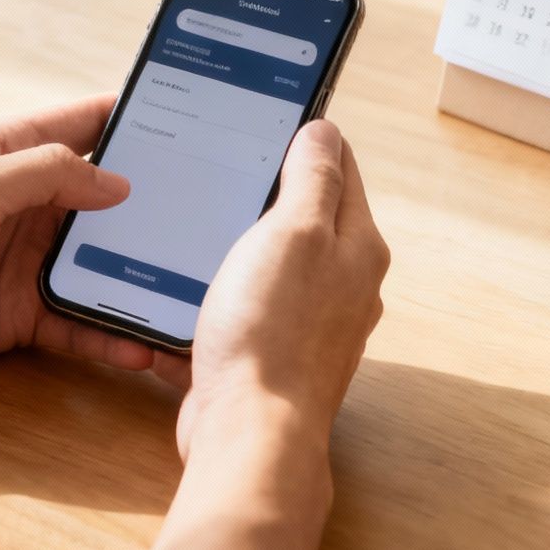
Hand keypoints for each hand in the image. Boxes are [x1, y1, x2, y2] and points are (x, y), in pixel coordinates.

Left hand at [0, 94, 189, 384]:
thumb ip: (46, 175)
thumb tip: (117, 181)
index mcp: (8, 154)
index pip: (86, 124)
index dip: (137, 120)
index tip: (196, 120)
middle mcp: (23, 204)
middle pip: (106, 199)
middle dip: (157, 208)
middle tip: (218, 218)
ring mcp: (22, 260)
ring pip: (101, 264)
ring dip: (141, 278)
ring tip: (193, 292)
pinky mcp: (18, 314)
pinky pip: (78, 321)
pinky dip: (110, 333)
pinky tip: (143, 346)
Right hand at [176, 119, 389, 461]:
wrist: (249, 432)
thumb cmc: (272, 333)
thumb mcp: (292, 233)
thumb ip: (311, 179)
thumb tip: (323, 132)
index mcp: (357, 248)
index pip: (340, 169)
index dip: (306, 138)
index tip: (269, 117)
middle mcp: (345, 285)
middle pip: (308, 216)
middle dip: (268, 191)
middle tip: (226, 166)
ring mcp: (310, 323)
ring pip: (274, 263)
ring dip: (240, 243)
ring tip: (202, 223)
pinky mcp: (273, 354)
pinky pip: (249, 307)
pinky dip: (223, 291)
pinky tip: (192, 286)